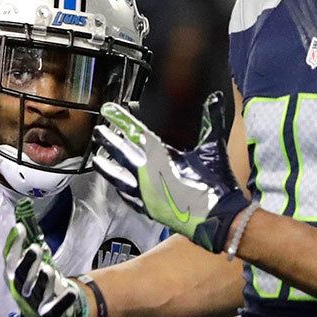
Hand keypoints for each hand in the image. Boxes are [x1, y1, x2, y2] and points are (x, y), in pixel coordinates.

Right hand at [4, 200, 92, 316]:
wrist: (44, 315)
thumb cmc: (36, 283)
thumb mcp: (31, 264)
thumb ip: (28, 245)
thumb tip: (25, 216)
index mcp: (15, 276)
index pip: (10, 259)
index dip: (14, 244)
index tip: (20, 228)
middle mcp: (22, 290)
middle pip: (21, 276)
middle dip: (27, 262)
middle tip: (35, 248)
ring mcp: (35, 303)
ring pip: (38, 291)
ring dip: (43, 280)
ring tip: (48, 268)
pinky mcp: (50, 314)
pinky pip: (56, 309)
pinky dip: (63, 301)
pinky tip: (71, 292)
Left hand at [92, 93, 249, 253]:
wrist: (220, 219)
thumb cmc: (217, 184)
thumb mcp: (213, 148)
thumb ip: (212, 120)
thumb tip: (215, 97)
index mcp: (162, 157)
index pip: (136, 132)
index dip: (121, 119)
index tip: (109, 110)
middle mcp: (148, 174)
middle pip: (122, 153)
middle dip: (109, 140)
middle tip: (98, 131)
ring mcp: (146, 194)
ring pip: (119, 177)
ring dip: (107, 167)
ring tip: (97, 159)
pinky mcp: (150, 210)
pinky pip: (129, 198)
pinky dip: (120, 190)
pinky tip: (116, 187)